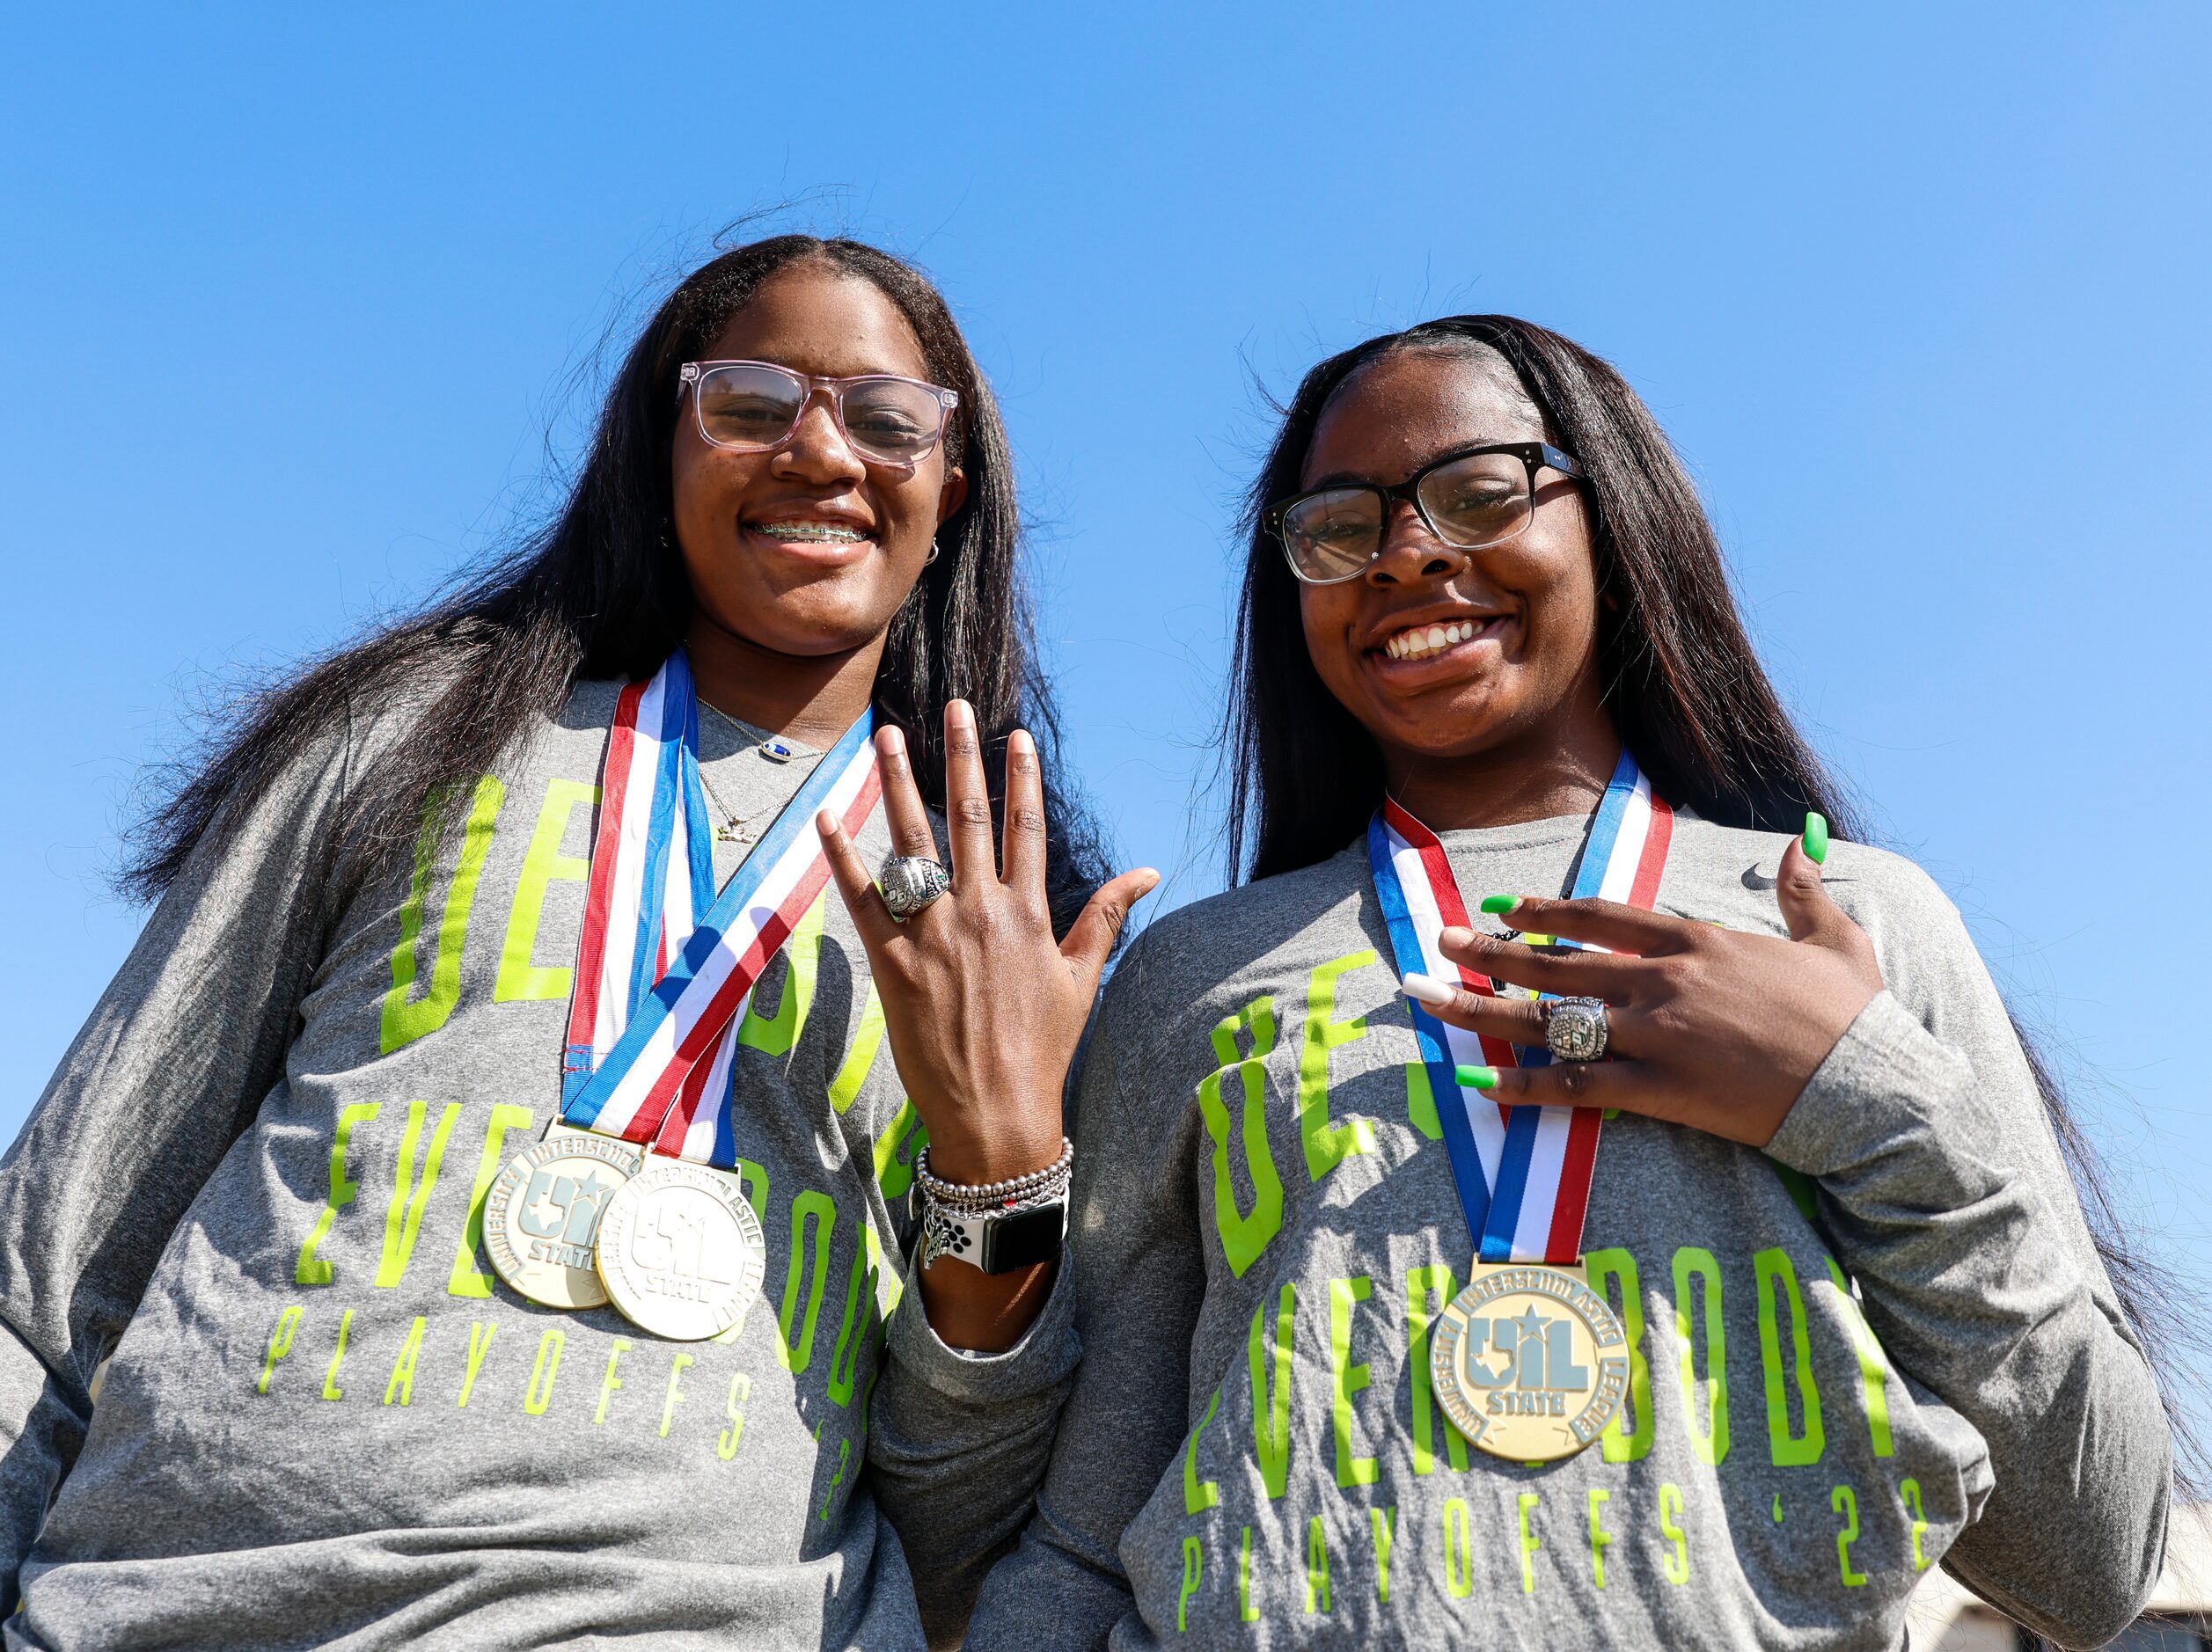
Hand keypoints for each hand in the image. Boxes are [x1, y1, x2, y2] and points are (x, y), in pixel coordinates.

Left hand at [817, 700, 1158, 1346]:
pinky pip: (863, 899)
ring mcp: (935, 936)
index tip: (1013, 735)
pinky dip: (843, 857)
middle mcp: (982, 913)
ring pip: (912, 844)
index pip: (1026, 829)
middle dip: (959, 757)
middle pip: (968, 819)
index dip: (1019, 778)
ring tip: (885, 737)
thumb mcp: (1083, 979)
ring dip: (896, 785)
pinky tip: (827, 816)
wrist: (998, 1112)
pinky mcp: (895, 964)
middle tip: (951, 706)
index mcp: (1030, 914)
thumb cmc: (1044, 1048)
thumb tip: (1148, 872)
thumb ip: (1105, 916)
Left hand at [1406, 837, 1882, 1146]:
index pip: (1602, 918)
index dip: (1546, 911)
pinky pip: (1580, 1086)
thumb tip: (1801, 845)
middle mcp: (1664, 982)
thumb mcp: (1837, 940)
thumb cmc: (1857, 1017)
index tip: (1503, 906)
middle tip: (1440, 941)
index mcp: (1698, 942)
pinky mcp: (1663, 1091)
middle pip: (1558, 964)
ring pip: (1551, 1020)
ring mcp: (1658, 1036)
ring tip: (1428, 999)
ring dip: (1483, 1010)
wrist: (1876, 1087)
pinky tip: (1484, 1084)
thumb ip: (1805, 892)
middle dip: (1491, 952)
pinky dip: (1528, 1085)